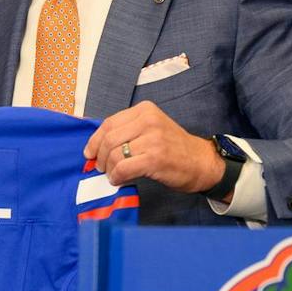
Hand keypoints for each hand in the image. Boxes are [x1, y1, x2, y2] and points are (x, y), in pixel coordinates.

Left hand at [84, 102, 224, 195]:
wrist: (201, 162)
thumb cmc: (173, 148)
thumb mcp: (151, 129)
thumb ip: (127, 131)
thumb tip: (96, 146)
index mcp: (145, 110)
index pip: (109, 124)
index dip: (95, 141)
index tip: (90, 153)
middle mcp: (148, 120)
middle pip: (109, 139)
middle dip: (100, 157)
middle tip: (102, 168)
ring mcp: (153, 139)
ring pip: (114, 155)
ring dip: (109, 169)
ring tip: (114, 175)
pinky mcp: (155, 158)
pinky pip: (123, 168)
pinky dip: (117, 177)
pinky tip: (120, 180)